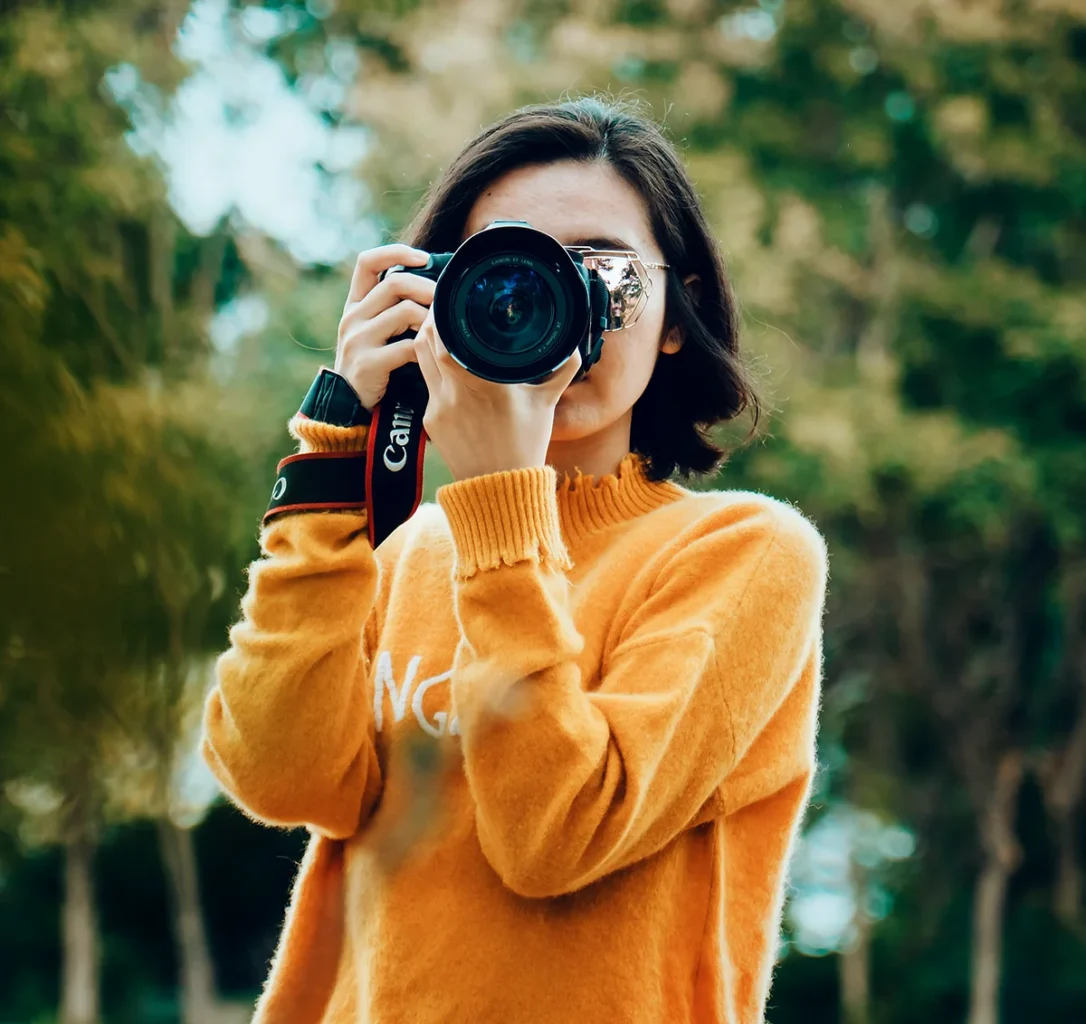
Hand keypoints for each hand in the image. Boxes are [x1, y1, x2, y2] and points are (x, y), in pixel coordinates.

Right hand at [333, 244, 433, 412]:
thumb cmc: (375, 365)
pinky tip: (432, 355)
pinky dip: (426, 349)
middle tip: (448, 301)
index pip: (367, 262)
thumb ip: (395, 310)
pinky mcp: (368, 363)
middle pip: (395, 283)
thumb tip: (436, 287)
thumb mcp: (377, 332)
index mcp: (355, 304)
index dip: (396, 252)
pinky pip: (407, 347)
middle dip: (428, 288)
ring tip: (442, 331)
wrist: (350, 405)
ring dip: (431, 320)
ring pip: (405, 311)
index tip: (425, 258)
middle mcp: (353, 317)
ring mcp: (358, 339)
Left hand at [413, 309, 582, 482]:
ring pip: (419, 359)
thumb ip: (561, 370)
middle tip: (443, 307)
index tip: (451, 300)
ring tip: (438, 327)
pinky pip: (426, 382)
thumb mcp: (546, 404)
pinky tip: (442, 361)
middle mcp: (456, 394)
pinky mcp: (429, 420)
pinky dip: (431, 367)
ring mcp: (438, 407)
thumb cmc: (525, 446)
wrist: (499, 488)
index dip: (442, 315)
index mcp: (487, 384)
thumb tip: (574, 344)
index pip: (448, 340)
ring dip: (425, 340)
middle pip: (425, 342)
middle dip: (431, 320)